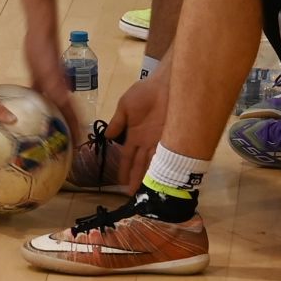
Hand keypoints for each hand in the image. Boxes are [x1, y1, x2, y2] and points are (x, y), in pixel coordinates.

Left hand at [22, 24, 81, 141]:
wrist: (40, 33)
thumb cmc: (45, 52)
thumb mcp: (48, 73)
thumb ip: (55, 89)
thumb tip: (64, 108)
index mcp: (62, 91)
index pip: (72, 116)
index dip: (76, 131)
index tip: (78, 148)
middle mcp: (58, 91)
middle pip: (64, 115)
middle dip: (66, 131)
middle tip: (63, 148)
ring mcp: (49, 85)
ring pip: (51, 108)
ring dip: (51, 121)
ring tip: (47, 136)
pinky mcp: (38, 79)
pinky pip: (36, 98)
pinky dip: (34, 107)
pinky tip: (26, 115)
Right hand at [107, 67, 169, 191]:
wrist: (166, 84)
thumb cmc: (144, 93)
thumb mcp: (125, 106)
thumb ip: (117, 122)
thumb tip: (107, 136)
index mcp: (134, 135)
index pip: (127, 157)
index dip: (124, 170)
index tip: (121, 183)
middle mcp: (146, 142)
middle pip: (140, 165)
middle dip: (136, 180)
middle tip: (134, 196)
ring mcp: (160, 142)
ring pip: (153, 164)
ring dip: (149, 178)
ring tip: (147, 193)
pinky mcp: (172, 140)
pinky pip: (166, 157)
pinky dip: (164, 168)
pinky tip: (161, 179)